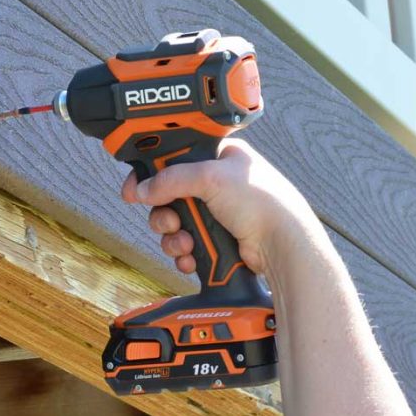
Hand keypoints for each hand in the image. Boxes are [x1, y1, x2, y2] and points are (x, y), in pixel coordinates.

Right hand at [121, 138, 319, 275]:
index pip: (172, 160)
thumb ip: (171, 179)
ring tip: (187, 242)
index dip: (150, 175)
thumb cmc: (261, 201)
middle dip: (164, 215)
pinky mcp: (215, 240)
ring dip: (174, 238)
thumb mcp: (211, 177)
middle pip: (167, 198)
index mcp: (217, 158)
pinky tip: (193, 257)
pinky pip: (184, 247)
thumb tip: (144, 189)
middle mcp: (215, 185)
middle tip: (170, 221)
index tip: (134, 189)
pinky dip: (185, 255)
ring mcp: (215, 215)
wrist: (281, 243)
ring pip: (174, 227)